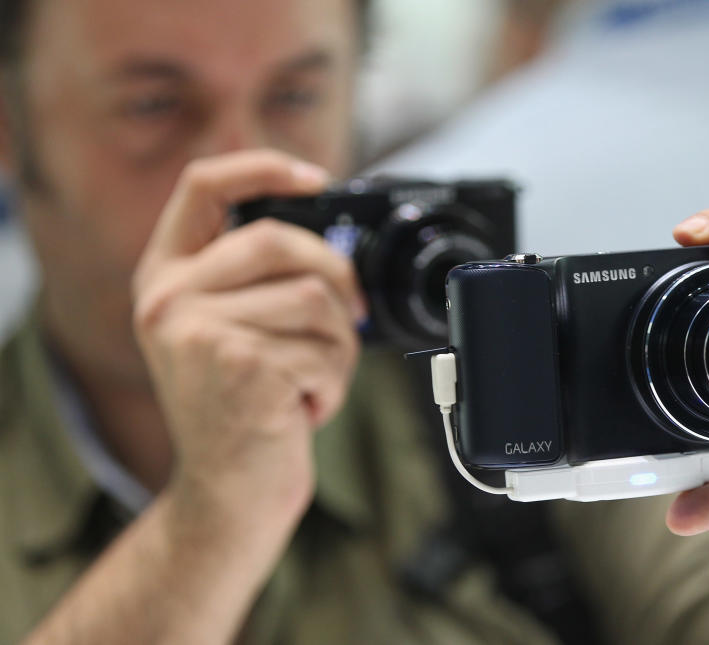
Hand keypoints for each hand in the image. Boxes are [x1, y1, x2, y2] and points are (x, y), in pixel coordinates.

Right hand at [132, 149, 363, 535]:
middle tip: (352, 318)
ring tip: (313, 380)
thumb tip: (330, 241)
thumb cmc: (242, 410)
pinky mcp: (239, 365)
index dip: (263, 168)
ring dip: (338, 347)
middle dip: (336, 280)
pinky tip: (303, 408)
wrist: (229, 492)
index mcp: (165, 278)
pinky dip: (334, 384)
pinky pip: (325, 348)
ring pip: (315, 298)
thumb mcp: (226, 333)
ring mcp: (198, 331)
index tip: (316, 179)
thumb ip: (252, 281)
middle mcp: (168, 299)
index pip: (204, 186)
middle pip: (281, 240)